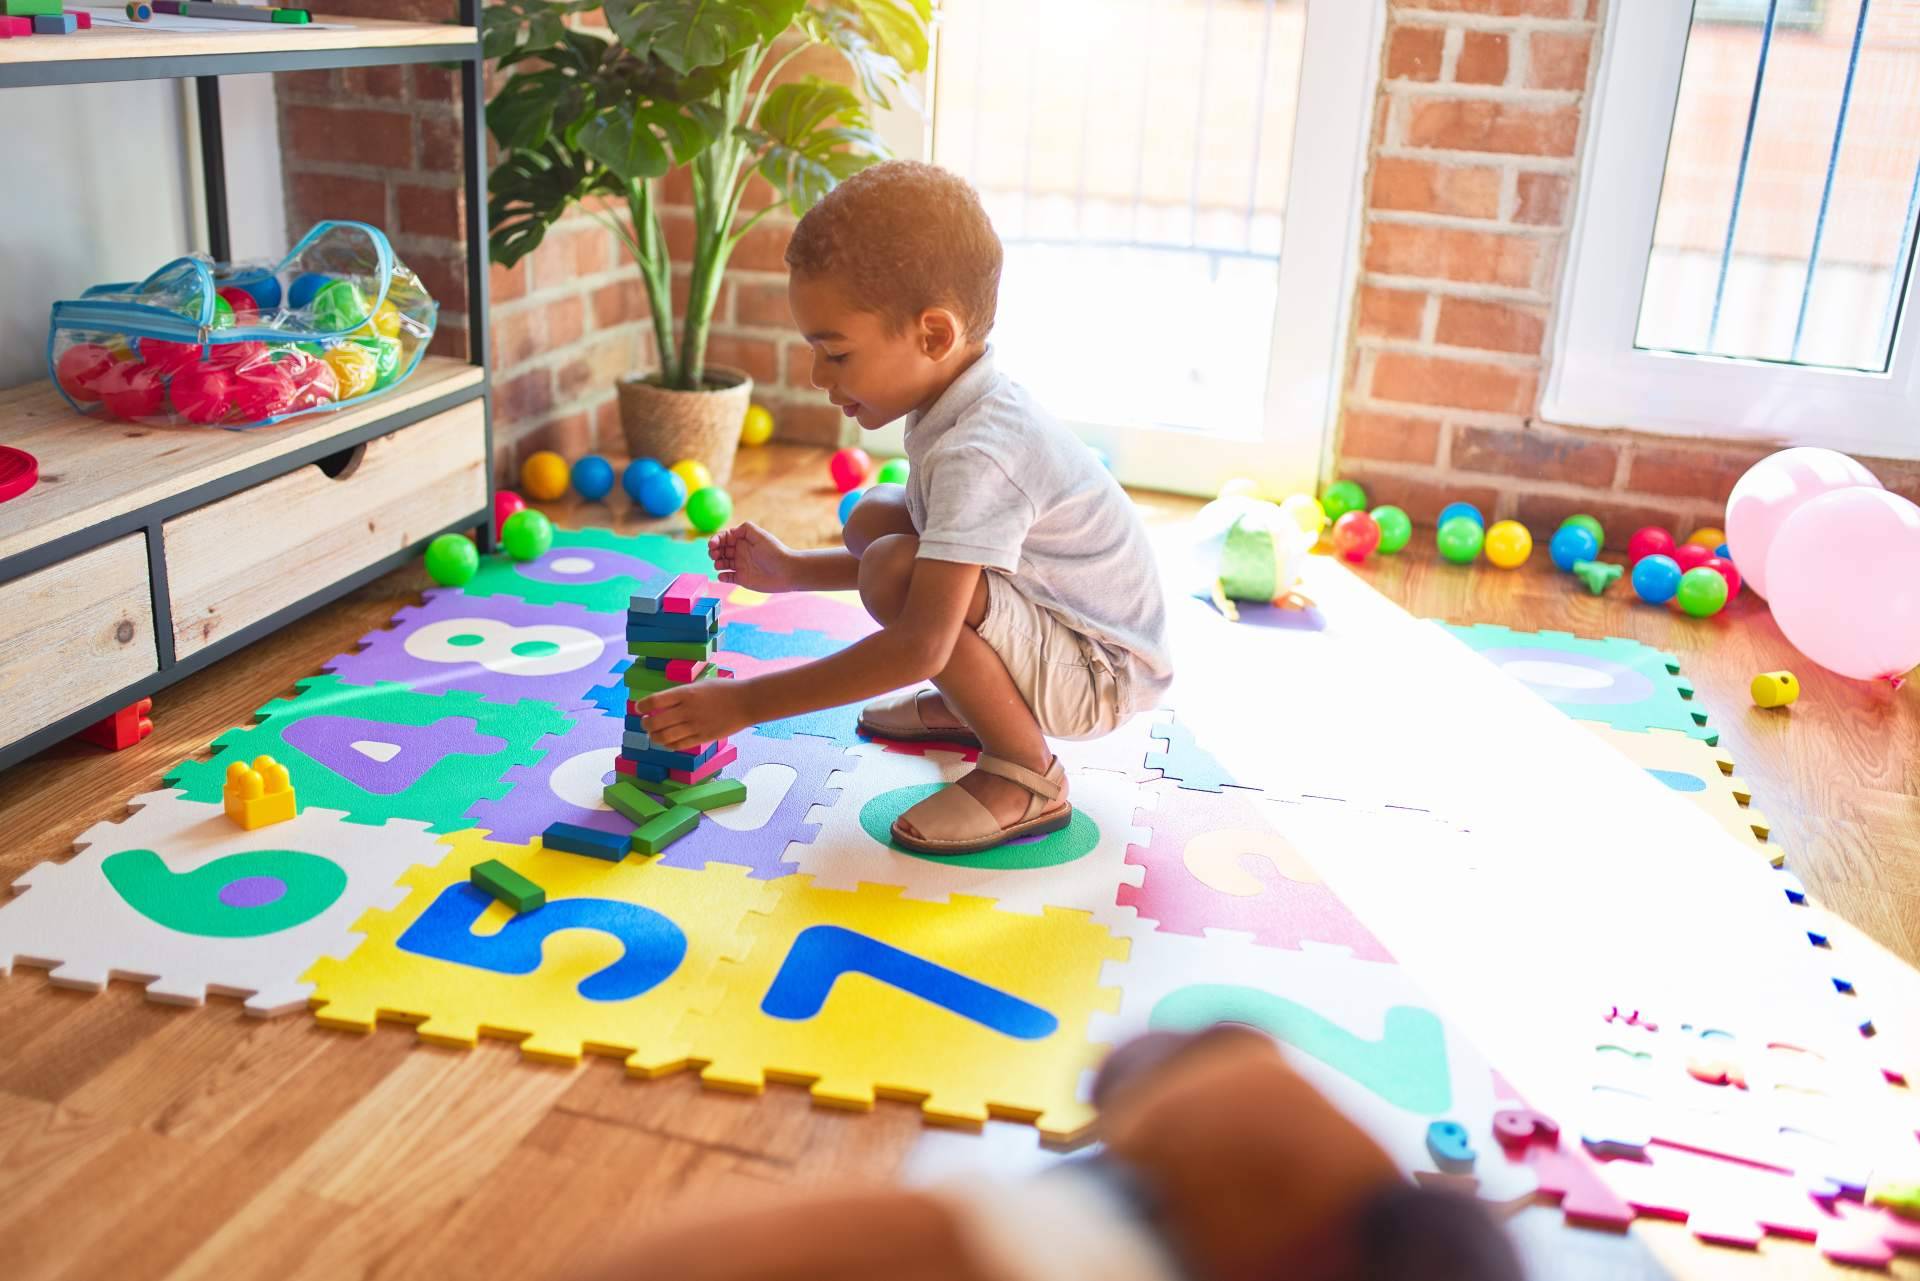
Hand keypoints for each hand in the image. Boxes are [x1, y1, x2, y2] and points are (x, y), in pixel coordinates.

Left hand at [635, 678, 754, 751]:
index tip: (640, 708)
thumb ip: (682, 694)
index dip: (643, 706)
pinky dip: (669, 745)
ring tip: (653, 735)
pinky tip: (668, 742)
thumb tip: (664, 703)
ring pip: (665, 736)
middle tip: (646, 723)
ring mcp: (695, 725)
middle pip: (656, 721)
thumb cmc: (724, 690)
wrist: (746, 702)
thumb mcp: (701, 685)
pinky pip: (680, 745)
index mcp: (685, 693)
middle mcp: (687, 710)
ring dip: (655, 737)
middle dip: (646, 724)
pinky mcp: (703, 737)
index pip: (655, 701)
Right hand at [709, 522, 796, 592]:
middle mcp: (740, 552)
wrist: (786, 571)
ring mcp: (740, 566)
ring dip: (717, 563)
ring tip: (719, 564)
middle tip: (715, 554)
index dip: (715, 540)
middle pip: (720, 550)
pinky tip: (723, 576)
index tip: (713, 544)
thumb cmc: (774, 552)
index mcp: (743, 540)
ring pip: (721, 564)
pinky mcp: (741, 578)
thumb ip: (745, 528)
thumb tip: (731, 531)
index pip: (724, 538)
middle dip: (714, 551)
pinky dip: (722, 577)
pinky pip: (727, 577)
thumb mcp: (760, 535)